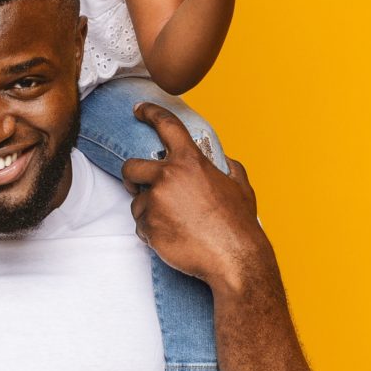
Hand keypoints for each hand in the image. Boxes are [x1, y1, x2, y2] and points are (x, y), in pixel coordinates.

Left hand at [122, 103, 270, 293]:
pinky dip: (152, 232)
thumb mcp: (240, 187)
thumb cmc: (239, 224)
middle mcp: (167, 177)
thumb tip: (226, 160)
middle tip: (136, 185)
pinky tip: (172, 238)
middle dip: (131, 177)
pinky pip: (141, 226)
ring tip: (173, 223)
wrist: (234, 261)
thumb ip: (230, 168)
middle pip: (130, 167)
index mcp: (190, 161)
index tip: (138, 109)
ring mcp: (155, 202)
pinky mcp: (148, 227)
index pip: (165, 125)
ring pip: (136, 202)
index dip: (149, 113)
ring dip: (148, 211)